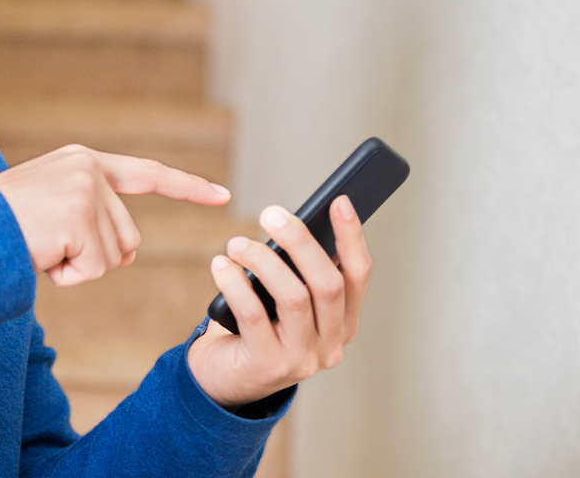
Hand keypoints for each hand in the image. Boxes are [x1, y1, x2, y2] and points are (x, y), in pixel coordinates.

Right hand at [0, 144, 230, 286]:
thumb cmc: (0, 227)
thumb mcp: (51, 211)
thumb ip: (92, 220)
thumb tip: (126, 254)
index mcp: (85, 163)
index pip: (148, 174)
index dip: (188, 189)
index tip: (223, 196)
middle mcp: (90, 169)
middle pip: (128, 238)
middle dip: (93, 258)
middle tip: (47, 245)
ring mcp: (85, 190)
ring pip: (113, 257)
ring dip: (77, 268)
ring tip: (39, 247)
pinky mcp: (78, 216)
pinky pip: (95, 269)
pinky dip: (68, 276)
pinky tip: (40, 256)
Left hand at [186, 195, 371, 406]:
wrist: (226, 379)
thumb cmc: (260, 327)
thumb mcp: (286, 300)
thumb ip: (298, 272)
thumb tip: (293, 223)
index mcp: (344, 323)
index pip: (358, 275)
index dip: (351, 236)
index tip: (339, 200)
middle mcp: (331, 344)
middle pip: (327, 284)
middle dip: (300, 242)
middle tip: (271, 214)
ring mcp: (302, 360)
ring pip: (293, 297)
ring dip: (263, 261)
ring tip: (237, 243)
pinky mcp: (267, 366)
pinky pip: (254, 315)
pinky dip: (235, 284)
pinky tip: (221, 266)